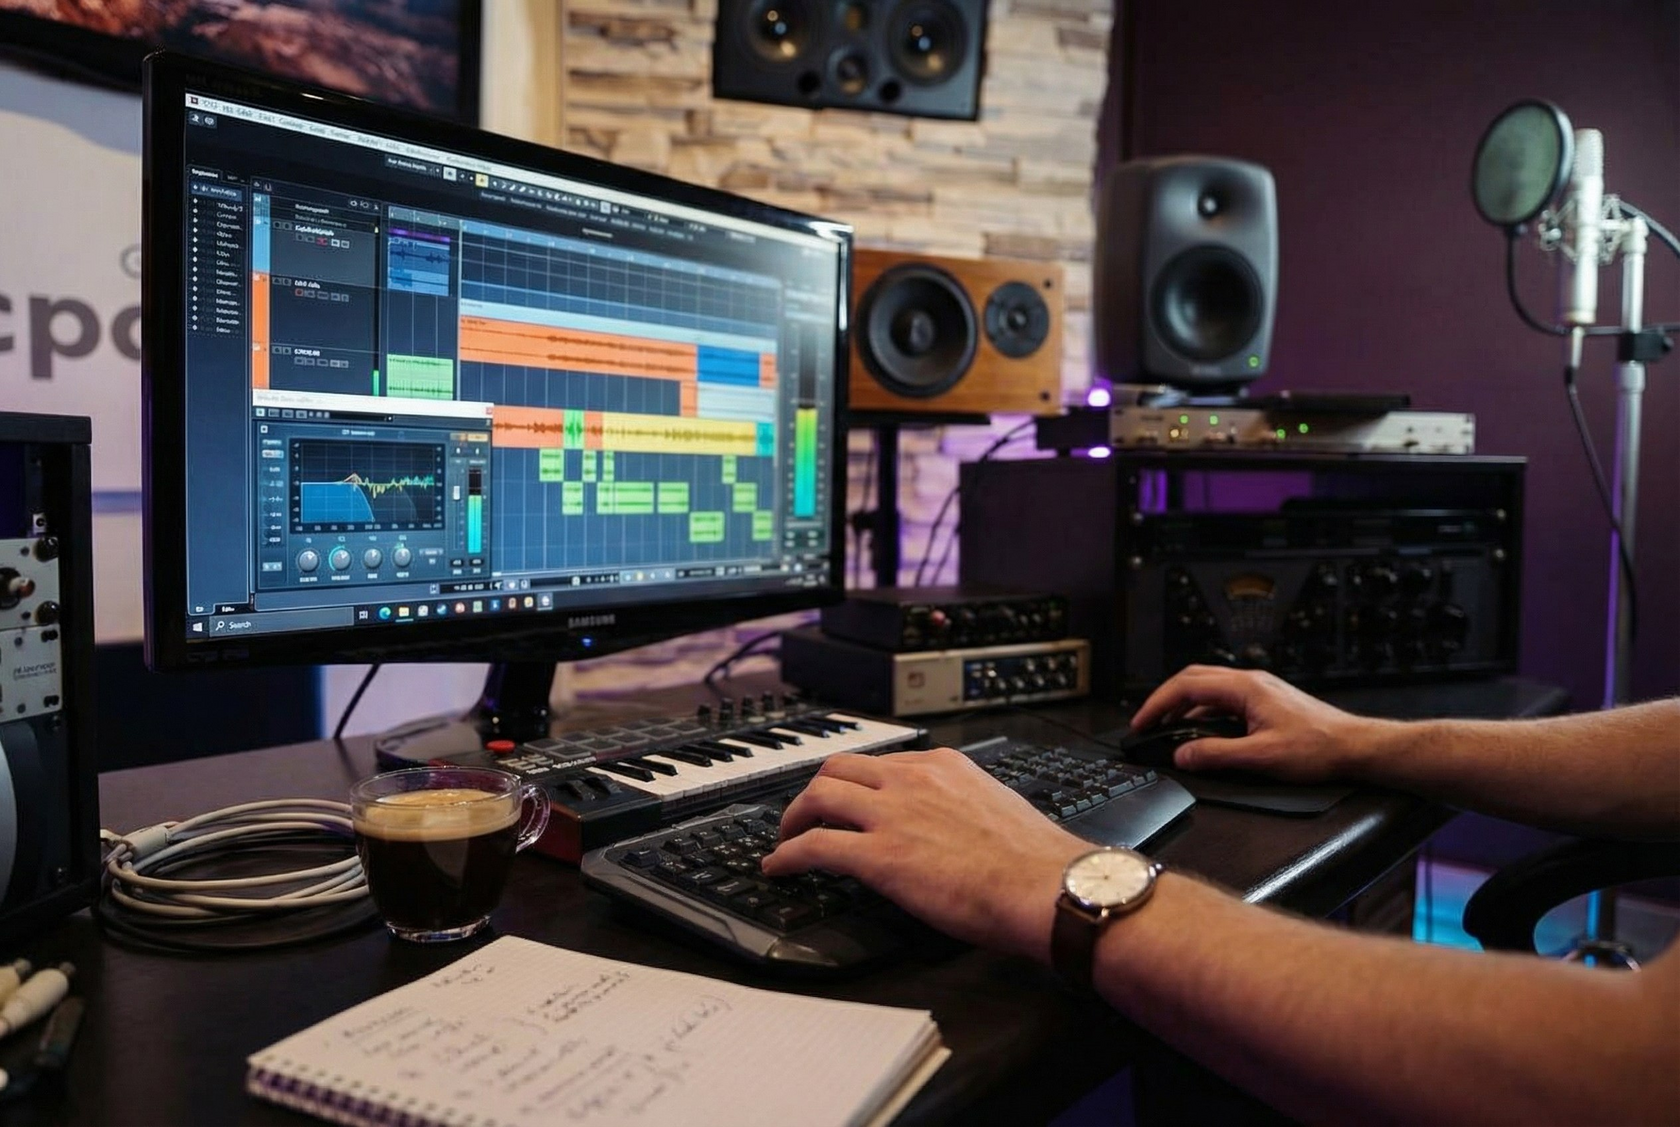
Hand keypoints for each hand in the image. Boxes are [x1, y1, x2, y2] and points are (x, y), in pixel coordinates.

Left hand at [761, 749, 1090, 962]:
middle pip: (838, 767)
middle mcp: (912, 779)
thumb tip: (951, 825)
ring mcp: (891, 814)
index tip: (849, 799)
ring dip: (794, 818)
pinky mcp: (878, 855)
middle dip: (815, 789)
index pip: (882, 762)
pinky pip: (814, 847)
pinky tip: (779, 867)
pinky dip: (787, 855)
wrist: (1044, 887)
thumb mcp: (996, 808)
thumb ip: (963, 806)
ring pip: (818, 796)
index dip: (856, 783)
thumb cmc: (1033, 862)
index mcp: (943, 766)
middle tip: (807, 813)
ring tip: (786, 838)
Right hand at [1130, 666, 1387, 781]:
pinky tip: (1203, 732)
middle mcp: (1250, 682)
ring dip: (1185, 705)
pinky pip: (1225, 699)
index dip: (1158, 704)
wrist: (1356, 747)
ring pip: (1209, 688)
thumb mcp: (1261, 756)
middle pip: (1194, 679)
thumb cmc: (1319, 748)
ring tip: (1169, 728)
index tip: (1142, 722)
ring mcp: (1259, 690)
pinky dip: (1205, 712)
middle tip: (1148, 722)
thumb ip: (1217, 754)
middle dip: (1165, 699)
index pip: (1187, 686)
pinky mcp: (1266, 701)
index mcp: (1245, 688)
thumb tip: (1183, 754)